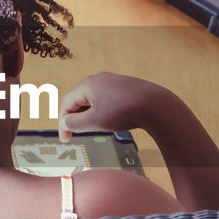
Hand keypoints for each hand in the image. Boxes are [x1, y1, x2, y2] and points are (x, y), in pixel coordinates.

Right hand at [58, 72, 172, 141]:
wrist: (155, 105)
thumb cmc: (124, 111)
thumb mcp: (94, 122)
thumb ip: (74, 123)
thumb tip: (65, 122)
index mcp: (87, 84)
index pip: (67, 103)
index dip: (63, 123)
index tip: (66, 139)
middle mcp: (98, 79)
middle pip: (79, 100)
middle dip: (76, 118)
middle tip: (77, 134)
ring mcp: (112, 81)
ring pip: (93, 100)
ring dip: (89, 115)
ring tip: (94, 128)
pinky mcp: (124, 86)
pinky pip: (106, 99)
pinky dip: (102, 110)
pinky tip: (110, 120)